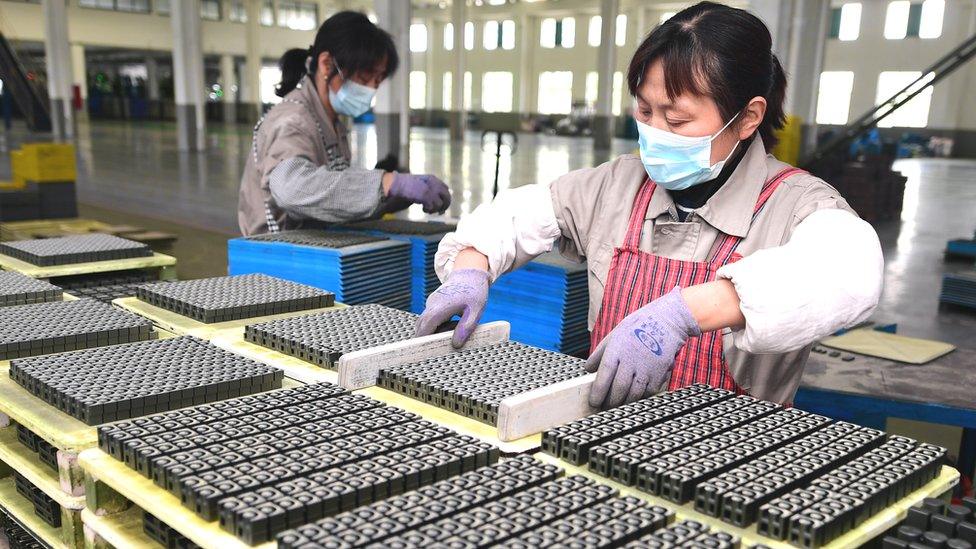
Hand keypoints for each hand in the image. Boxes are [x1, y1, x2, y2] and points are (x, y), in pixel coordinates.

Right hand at [388, 174, 451, 213]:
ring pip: (441, 203)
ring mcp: (430, 189)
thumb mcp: (421, 185)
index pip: (445, 188)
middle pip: (447, 196)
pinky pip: (433, 206)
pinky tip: (423, 209)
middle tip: (439, 212)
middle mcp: (434, 183)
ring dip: (435, 209)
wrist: (397, 184)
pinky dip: (428, 210)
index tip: (441, 204)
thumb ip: (430, 190)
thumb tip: (439, 200)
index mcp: (432, 178)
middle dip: (444, 205)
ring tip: (428, 210)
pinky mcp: (426, 196)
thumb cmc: (406, 186)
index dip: (445, 197)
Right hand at [414, 269, 489, 347]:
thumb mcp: (475, 311)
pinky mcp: (433, 303)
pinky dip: (439, 324)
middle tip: (448, 341)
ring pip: (426, 322)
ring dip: (437, 330)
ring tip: (456, 326)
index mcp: (440, 307)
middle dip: (431, 337)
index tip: (424, 352)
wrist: (471, 271)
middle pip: (422, 326)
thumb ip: (465, 328)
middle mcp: (431, 305)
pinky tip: (454, 321)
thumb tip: (456, 344)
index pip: (425, 328)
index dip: (422, 341)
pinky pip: (431, 318)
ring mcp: (431, 303)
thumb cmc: (474, 291)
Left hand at [585, 287, 701, 408]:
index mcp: (617, 349)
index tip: (593, 402)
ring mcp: (647, 367)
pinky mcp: (660, 373)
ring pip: (634, 394)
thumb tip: (587, 369)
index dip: (598, 391)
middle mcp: (631, 360)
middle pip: (619, 389)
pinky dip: (641, 397)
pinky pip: (649, 392)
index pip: (604, 375)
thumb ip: (599, 353)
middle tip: (606, 407)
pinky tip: (635, 397)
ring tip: (618, 405)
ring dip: (625, 403)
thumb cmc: (637, 327)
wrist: (667, 321)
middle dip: (611, 402)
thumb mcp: (614, 335)